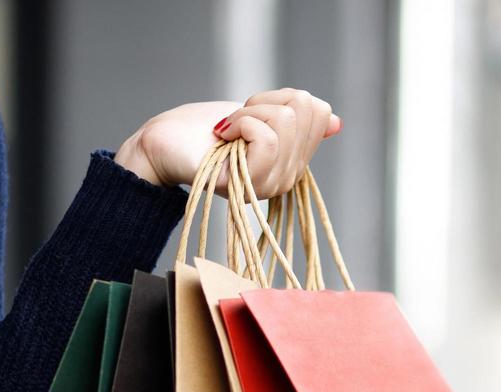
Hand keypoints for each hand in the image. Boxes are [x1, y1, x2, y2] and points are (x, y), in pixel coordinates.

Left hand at [114, 89, 340, 196]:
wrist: (165, 142)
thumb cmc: (204, 129)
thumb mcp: (257, 115)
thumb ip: (294, 119)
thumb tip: (335, 122)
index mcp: (293, 161)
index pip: (319, 110)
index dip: (282, 97)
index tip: (253, 112)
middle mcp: (286, 178)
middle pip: (305, 110)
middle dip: (265, 102)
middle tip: (236, 121)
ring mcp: (268, 185)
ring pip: (285, 122)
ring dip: (247, 113)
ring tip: (227, 130)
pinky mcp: (246, 184)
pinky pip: (266, 139)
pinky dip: (240, 123)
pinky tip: (223, 135)